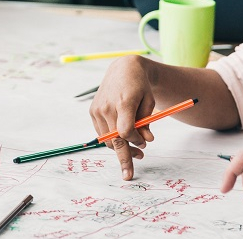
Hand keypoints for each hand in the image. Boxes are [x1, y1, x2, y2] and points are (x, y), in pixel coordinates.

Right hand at [89, 56, 157, 180]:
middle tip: (130, 174)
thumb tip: (147, 142)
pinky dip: (112, 139)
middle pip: (114, 140)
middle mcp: (107, 107)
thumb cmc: (140, 86)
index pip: (125, 132)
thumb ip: (147, 123)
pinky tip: (123, 138)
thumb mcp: (149, 102)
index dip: (135, 141)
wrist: (123, 69)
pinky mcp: (92, 111)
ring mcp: (97, 110)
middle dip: (124, 158)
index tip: (144, 144)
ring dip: (119, 148)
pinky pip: (102, 133)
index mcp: (123, 102)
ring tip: (136, 152)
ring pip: (107, 139)